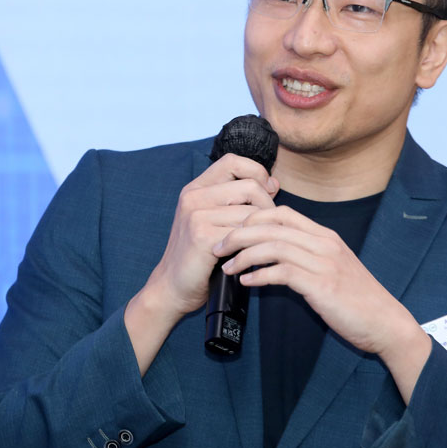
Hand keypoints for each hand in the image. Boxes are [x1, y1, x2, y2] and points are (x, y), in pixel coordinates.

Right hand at [144, 153, 278, 318]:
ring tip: (255, 245)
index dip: (257, 172)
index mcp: (196, 188)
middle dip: (268, 207)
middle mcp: (193, 196)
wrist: (172, 286)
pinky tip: (245, 257)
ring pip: (251, 212)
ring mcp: (196, 215)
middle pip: (250, 186)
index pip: (234, 161)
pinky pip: (243, 233)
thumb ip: (238, 199)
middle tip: (266, 228)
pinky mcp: (201, 235)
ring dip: (261, 231)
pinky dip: (251, 246)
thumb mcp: (214, 219)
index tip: (268, 192)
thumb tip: (273, 183)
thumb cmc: (200, 254)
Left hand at [213, 206, 428, 362]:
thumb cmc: (356, 300)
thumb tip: (272, 256)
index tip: (231, 232)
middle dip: (238, 233)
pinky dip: (259, 274)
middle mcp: (324, 244)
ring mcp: (324, 263)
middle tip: (217, 246)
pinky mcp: (322, 285)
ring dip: (243, 254)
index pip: (282, 213)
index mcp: (325, 236)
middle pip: (272, 224)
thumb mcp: (331, 269)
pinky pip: (282, 271)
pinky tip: (246, 281)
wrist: (385, 323)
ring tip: (226, 266)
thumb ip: (306, 257)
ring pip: (273, 245)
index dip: (251, 218)